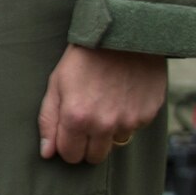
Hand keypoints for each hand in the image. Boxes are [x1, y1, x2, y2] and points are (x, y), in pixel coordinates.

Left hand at [38, 44, 166, 164]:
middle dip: (86, 144)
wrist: (122, 37)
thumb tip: (47, 153)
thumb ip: (49, 121)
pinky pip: (133, 128)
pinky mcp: (148, 115)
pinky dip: (126, 118)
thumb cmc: (83, 59)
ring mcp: (129, 122)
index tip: (67, 133)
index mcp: (77, 118)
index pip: (70, 155)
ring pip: (115, 143)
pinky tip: (122, 95)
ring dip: (108, 131)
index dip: (66, 145)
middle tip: (85, 121)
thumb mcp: (56, 84)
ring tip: (104, 102)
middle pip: (94, 157)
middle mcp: (104, 125)